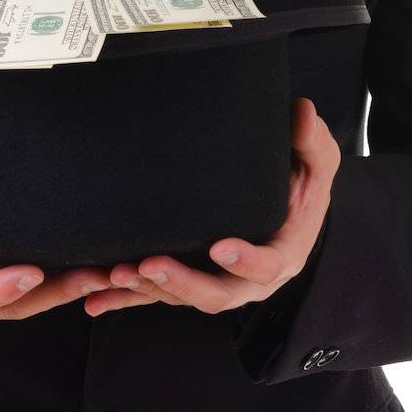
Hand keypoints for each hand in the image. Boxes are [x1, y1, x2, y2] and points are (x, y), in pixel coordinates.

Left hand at [84, 97, 340, 316]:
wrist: (288, 212)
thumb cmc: (302, 186)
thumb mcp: (317, 164)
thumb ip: (311, 141)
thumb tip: (302, 111)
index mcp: (282, 256)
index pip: (266, 266)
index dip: (245, 261)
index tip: (220, 247)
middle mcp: (246, 281)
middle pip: (215, 293)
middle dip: (181, 282)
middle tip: (151, 264)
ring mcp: (215, 284)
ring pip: (180, 297)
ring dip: (146, 289)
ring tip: (116, 274)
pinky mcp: (188, 282)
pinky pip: (155, 297)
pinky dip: (124, 300)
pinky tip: (95, 299)